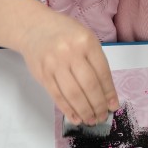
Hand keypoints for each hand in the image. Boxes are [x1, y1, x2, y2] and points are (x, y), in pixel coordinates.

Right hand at [18, 9, 118, 124]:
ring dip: (84, 111)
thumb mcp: (85, 40)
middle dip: (98, 105)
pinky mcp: (43, 74)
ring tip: (91, 120)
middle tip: (101, 117)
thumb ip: (95, 63)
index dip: (109, 93)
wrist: (34, 27)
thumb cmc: (64, 34)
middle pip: (89, 86)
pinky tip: (76, 117)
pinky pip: (57, 96)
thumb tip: (106, 94)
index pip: (102, 73)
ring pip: (73, 94)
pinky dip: (68, 109)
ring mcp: (55, 64)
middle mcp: (70, 52)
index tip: (113, 106)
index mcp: (87, 42)